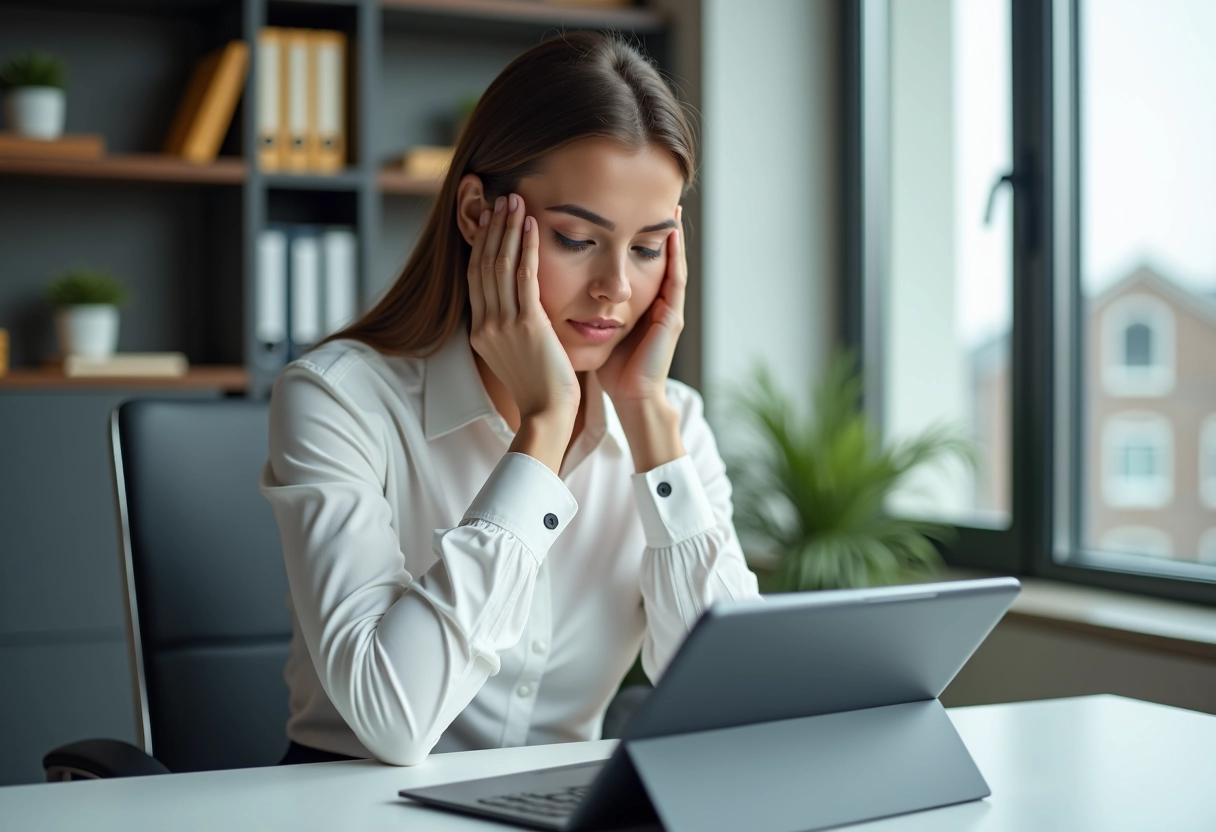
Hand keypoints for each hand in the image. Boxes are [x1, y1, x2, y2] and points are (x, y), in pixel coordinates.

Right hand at [467, 194, 580, 432]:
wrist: (548, 413)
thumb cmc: (540, 388)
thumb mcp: (515, 354)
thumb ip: (511, 327)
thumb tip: (518, 306)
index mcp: (480, 332)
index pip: (475, 277)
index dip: (481, 245)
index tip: (488, 219)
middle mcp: (486, 325)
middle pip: (483, 265)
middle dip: (491, 228)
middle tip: (500, 199)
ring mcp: (503, 324)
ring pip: (500, 265)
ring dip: (508, 229)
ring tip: (515, 201)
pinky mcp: (527, 325)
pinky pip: (524, 277)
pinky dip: (526, 248)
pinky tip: (532, 226)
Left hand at [597, 205, 685, 405]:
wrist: (631, 396)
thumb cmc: (611, 366)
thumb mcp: (596, 326)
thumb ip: (584, 305)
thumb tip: (555, 284)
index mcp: (637, 301)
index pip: (635, 259)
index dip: (631, 234)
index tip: (624, 206)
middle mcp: (656, 300)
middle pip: (656, 257)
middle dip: (656, 228)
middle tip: (656, 195)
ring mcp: (668, 308)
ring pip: (671, 263)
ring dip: (673, 236)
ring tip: (671, 207)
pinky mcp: (673, 317)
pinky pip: (677, 281)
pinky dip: (677, 257)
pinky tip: (674, 237)